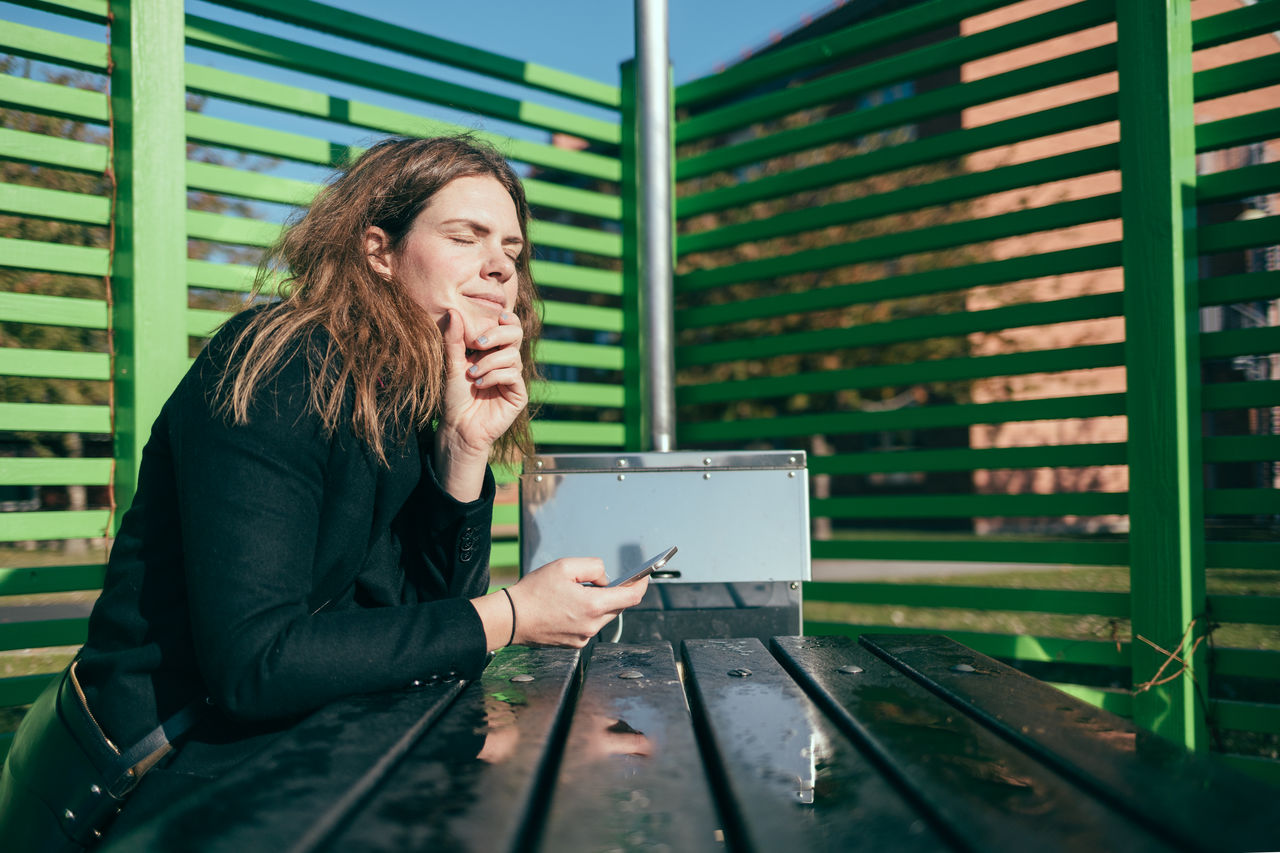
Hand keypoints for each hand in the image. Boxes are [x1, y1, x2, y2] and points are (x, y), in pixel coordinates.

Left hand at [435, 308, 526, 499]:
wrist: (458, 426)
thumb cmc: (454, 396)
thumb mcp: (452, 364)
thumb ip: (453, 339)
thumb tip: (453, 311)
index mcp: (494, 350)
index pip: (508, 326)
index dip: (506, 318)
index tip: (494, 317)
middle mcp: (507, 361)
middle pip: (516, 334)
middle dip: (497, 334)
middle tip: (477, 344)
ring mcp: (514, 378)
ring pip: (512, 356)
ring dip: (489, 362)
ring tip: (471, 375)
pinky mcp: (519, 394)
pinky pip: (513, 375)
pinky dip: (494, 376)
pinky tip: (479, 385)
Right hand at [480, 558, 648, 649]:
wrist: (511, 619)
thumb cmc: (534, 592)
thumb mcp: (565, 566)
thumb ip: (593, 567)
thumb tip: (605, 579)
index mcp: (593, 605)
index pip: (631, 597)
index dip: (642, 585)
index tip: (645, 577)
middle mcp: (592, 625)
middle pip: (618, 606)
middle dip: (618, 592)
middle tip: (609, 580)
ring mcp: (583, 637)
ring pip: (604, 616)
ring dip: (601, 603)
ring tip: (582, 592)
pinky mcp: (575, 644)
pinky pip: (591, 626)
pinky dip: (589, 614)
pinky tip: (571, 606)